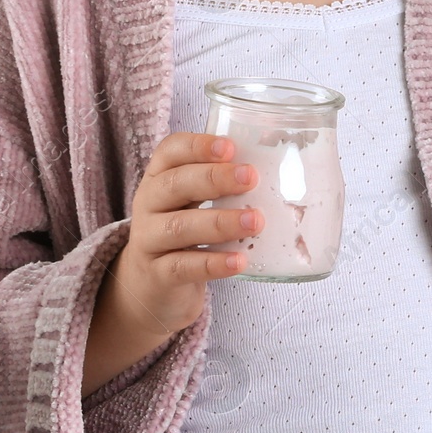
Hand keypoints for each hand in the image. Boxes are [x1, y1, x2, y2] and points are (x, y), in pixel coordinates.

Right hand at [81, 131, 263, 396]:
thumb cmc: (185, 231)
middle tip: (251, 178)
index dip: (198, 146)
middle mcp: (148, 204)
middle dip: (214, 179)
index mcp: (159, 176)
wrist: (151, 286)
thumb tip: (284, 169)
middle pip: (174, 184)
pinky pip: (183, 267)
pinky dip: (213, 263)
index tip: (230, 147)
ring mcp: (148, 241)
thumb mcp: (194, 202)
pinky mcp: (157, 276)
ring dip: (220, 222)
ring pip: (179, 227)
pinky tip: (239, 260)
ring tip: (256, 221)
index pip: (170, 150)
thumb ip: (223, 183)